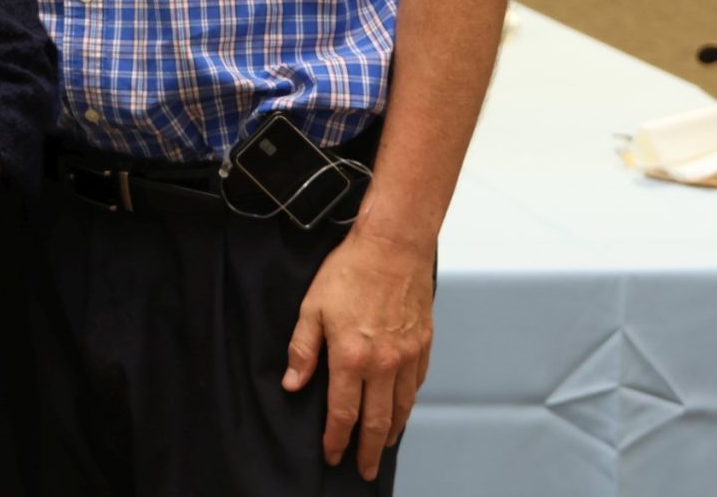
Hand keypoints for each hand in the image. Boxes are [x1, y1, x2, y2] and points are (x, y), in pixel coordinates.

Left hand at [283, 224, 435, 479]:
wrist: (392, 248)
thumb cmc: (349, 272)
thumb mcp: (312, 307)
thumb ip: (303, 349)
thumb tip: (293, 384)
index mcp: (351, 356)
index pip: (344, 411)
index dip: (337, 438)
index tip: (332, 454)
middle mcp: (383, 364)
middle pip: (377, 420)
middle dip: (368, 449)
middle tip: (363, 469)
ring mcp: (407, 356)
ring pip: (401, 407)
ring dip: (391, 431)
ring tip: (382, 447)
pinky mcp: (423, 346)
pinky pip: (416, 385)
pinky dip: (408, 404)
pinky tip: (401, 409)